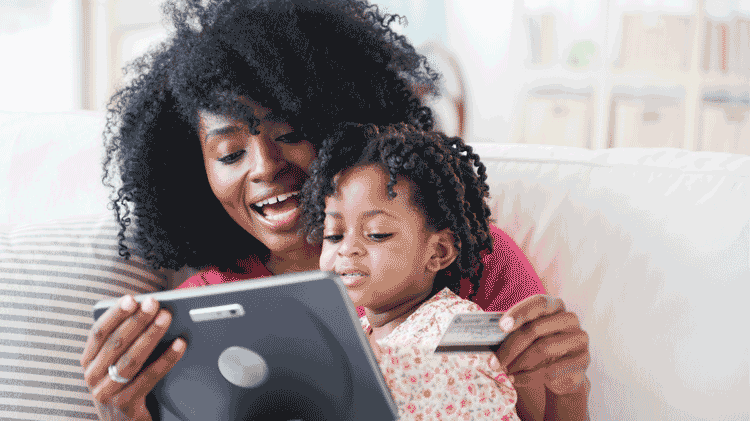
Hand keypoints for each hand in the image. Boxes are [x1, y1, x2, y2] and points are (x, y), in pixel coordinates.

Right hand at [81, 295, 185, 419]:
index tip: (131, 299)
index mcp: (88, 361)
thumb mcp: (117, 362)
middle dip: (137, 320)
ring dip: (150, 335)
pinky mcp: (125, 406)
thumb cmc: (126, 384)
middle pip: (116, 343)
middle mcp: (92, 377)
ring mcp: (107, 393)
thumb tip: (148, 310)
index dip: (115, 314)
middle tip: (154, 304)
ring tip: (166, 318)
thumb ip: (126, 339)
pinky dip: (166, 359)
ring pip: (131, 359)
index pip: (98, 332)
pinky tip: (180, 345)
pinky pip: (148, 378)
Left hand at [492, 295, 589, 420]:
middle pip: (536, 329)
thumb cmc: (538, 347)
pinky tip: (516, 379)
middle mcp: (570, 320)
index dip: (519, 313)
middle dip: (510, 347)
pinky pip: (551, 370)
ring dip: (518, 363)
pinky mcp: (582, 362)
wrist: (561, 373)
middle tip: (493, 361)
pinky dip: (528, 377)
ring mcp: (579, 340)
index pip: (539, 303)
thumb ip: (513, 330)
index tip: (501, 327)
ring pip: (543, 349)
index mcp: (556, 306)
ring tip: (504, 371)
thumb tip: (487, 334)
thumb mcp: (527, 335)